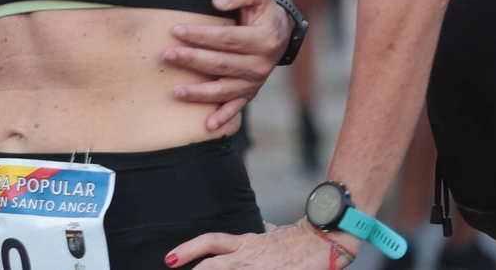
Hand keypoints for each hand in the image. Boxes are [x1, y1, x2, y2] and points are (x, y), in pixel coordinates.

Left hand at [165, 0, 289, 130]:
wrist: (278, 28)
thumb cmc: (262, 7)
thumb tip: (217, 2)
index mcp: (264, 39)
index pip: (226, 39)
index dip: (200, 35)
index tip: (176, 30)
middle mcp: (262, 64)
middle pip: (221, 64)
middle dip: (192, 60)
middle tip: (167, 55)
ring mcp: (256, 81)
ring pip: (225, 89)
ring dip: (200, 92)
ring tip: (176, 91)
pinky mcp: (250, 91)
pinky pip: (237, 107)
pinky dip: (223, 117)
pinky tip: (207, 125)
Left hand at [168, 218, 355, 267]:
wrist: (324, 240)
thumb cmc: (302, 238)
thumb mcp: (278, 232)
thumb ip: (266, 232)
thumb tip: (265, 229)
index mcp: (246, 242)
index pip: (210, 242)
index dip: (188, 250)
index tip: (170, 258)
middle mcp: (248, 255)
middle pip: (212, 265)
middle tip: (172, 268)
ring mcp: (259, 267)